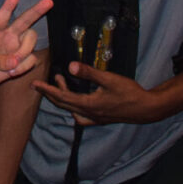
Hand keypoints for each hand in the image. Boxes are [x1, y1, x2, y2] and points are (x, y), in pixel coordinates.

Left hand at [0, 0, 51, 88]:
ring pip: (31, 40)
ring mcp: (15, 47)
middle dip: (37, 10)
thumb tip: (15, 61)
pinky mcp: (21, 60)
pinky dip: (24, 67)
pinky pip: (31, 59)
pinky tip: (11, 72)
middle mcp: (7, 35)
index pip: (1, 17)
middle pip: (24, 20)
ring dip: (25, 51)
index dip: (8, 7)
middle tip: (49, 2)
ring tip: (11, 64)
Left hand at [33, 61, 166, 125]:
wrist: (146, 108)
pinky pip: (82, 115)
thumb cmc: (129, 93)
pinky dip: (74, 107)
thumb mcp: (109, 79)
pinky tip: (77, 100)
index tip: (35, 84)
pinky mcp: (102, 118)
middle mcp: (89, 114)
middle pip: (64, 105)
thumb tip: (70, 66)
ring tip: (60, 84)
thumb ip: (89, 72)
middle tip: (39, 85)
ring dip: (63, 99)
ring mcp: (96, 118)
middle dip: (50, 94)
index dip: (47, 90)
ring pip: (72, 110)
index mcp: (88, 105)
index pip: (62, 97)